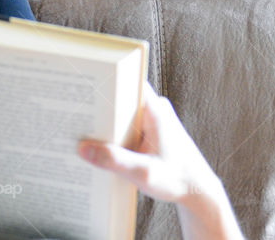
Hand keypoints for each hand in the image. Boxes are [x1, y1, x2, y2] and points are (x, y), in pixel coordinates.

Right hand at [78, 83, 242, 239]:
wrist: (198, 192)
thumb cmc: (179, 180)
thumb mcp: (144, 173)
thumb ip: (115, 161)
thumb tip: (84, 149)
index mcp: (155, 109)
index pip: (126, 82)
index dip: (104, 82)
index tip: (83, 88)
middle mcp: (154, 109)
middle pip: (118, 99)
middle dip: (98, 108)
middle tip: (76, 116)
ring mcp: (151, 121)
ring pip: (120, 115)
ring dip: (104, 125)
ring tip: (83, 134)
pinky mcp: (149, 133)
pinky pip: (124, 127)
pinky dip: (112, 136)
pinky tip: (99, 149)